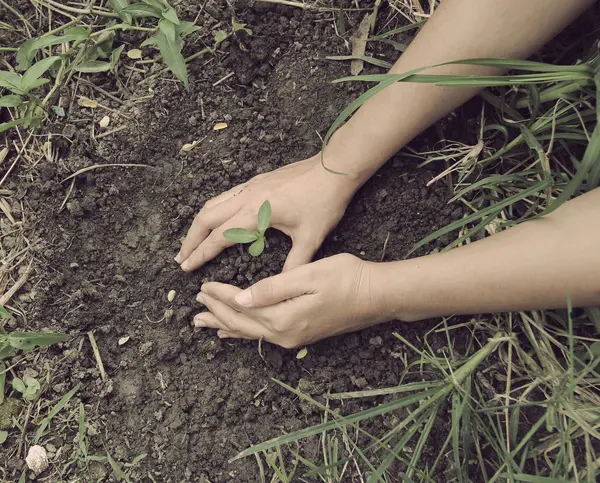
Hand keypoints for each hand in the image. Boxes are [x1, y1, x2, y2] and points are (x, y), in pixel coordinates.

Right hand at [175, 155, 357, 271]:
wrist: (334, 168)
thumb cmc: (324, 201)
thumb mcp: (310, 238)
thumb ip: (294, 264)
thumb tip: (281, 288)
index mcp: (255, 213)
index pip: (218, 237)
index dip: (200, 253)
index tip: (186, 267)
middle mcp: (246, 197)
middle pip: (206, 218)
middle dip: (191, 239)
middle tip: (180, 258)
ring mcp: (250, 186)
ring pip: (213, 204)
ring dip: (199, 223)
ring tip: (191, 240)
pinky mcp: (257, 181)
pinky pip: (225, 196)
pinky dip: (213, 210)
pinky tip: (216, 219)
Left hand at [193, 254, 385, 347]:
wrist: (376, 296)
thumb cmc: (345, 278)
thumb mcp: (307, 276)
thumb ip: (272, 289)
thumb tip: (241, 300)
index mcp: (283, 317)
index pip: (242, 306)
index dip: (221, 295)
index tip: (203, 284)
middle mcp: (284, 334)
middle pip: (240, 324)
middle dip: (216, 311)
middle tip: (195, 301)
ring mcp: (292, 338)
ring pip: (249, 332)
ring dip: (224, 325)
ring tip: (202, 322)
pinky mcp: (300, 335)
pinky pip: (262, 336)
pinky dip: (243, 332)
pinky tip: (232, 333)